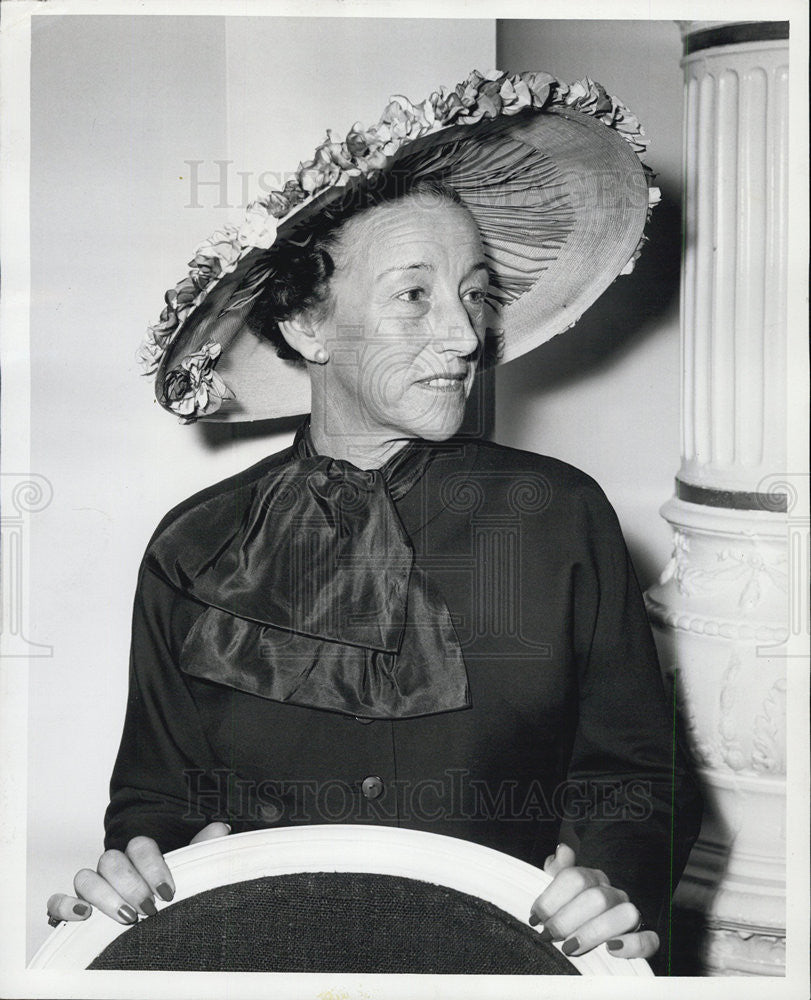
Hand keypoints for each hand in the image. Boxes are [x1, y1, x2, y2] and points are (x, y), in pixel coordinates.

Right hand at [46, 822, 230, 926]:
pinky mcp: (71, 908)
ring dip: (104, 896)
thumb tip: (221, 829)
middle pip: (112, 860)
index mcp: (139, 855)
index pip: (139, 845)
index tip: (168, 891)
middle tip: (149, 909)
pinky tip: (84, 917)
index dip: (153, 865)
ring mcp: (91, 886)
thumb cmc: (167, 893)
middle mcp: (113, 867)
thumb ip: (201, 850)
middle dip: (131, 884)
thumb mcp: (188, 872)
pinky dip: (64, 906)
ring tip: (126, 918)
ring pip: (85, 877)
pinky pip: (56, 901)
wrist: (150, 922)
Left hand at [528, 843, 658, 959]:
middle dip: (567, 919)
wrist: (594, 933)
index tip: (535, 917)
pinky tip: (610, 949)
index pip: (574, 878)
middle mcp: (613, 893)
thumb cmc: (572, 912)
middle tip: (548, 935)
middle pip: (596, 898)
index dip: (551, 898)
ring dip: (594, 932)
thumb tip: (562, 851)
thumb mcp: (560, 890)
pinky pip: (648, 939)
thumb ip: (557, 870)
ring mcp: (631, 914)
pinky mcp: (644, 938)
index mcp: (592, 878)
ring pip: (625, 915)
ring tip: (570, 947)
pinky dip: (632, 945)